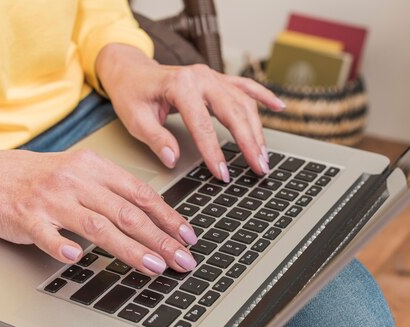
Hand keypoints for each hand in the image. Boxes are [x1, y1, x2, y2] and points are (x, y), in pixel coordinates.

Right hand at [0, 145, 198, 275]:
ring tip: (153, 266)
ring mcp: (50, 198)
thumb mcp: (76, 172)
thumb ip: (108, 191)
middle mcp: (75, 179)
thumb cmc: (34, 178)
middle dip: (160, 238)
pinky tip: (78, 260)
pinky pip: (48, 235)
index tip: (188, 236)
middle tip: (182, 259)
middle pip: (125, 211)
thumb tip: (149, 218)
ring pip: (97, 225)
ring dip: (128, 248)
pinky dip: (63, 247)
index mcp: (92, 166)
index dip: (167, 216)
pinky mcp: (26, 217)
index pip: (139, 192)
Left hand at [96, 44, 285, 181]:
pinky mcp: (216, 79)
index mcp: (180, 85)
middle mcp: (200, 77)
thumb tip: (172, 159)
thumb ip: (156, 139)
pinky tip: (279, 107)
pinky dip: (262, 96)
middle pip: (233, 111)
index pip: (203, 124)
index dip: (214, 151)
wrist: (131, 70)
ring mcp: (211, 76)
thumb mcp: (135, 119)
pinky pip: (244, 86)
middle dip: (248, 142)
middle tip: (259, 167)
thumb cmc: (132, 94)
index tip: (223, 173)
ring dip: (257, 129)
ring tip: (264, 155)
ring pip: (243, 102)